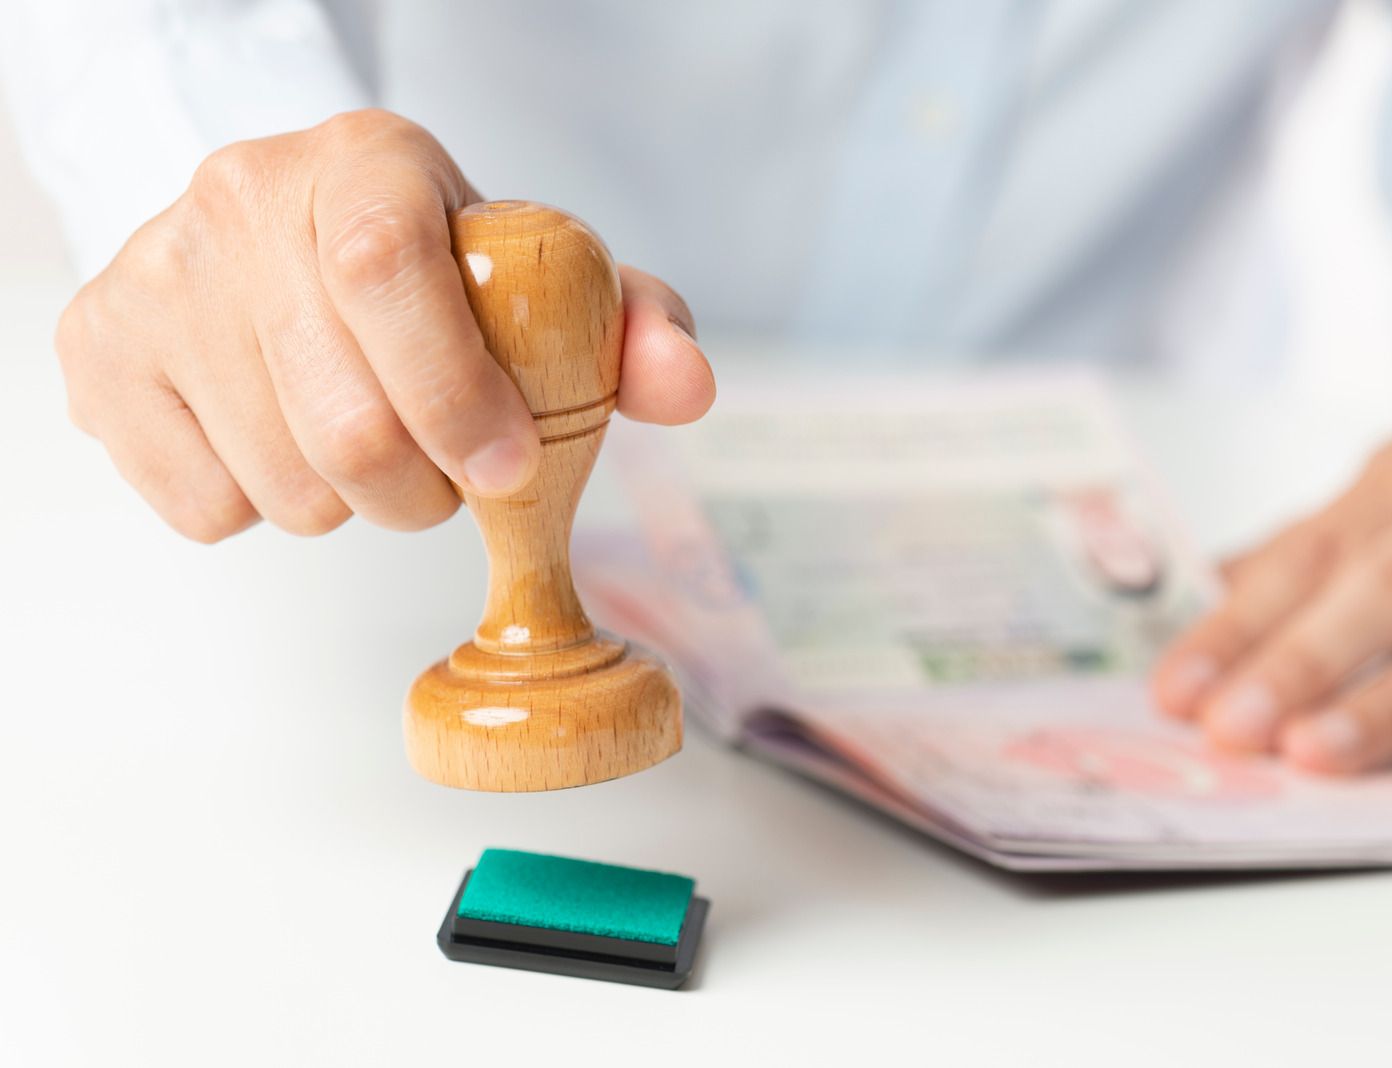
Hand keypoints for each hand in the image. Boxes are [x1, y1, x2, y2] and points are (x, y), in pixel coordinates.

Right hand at [56, 109, 713, 540]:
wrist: (279, 234)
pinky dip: (265, 510)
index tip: (510, 468)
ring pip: (282, 483)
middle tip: (447, 476)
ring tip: (364, 443)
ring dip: (351, 505)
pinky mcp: (97, 351)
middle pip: (342, 418)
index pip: (388, 272)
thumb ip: (625, 325)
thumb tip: (687, 387)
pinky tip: (281, 441)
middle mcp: (240, 200)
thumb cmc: (431, 268)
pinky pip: (205, 508)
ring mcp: (154, 277)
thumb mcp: (534, 275)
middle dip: (424, 491)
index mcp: (365, 162)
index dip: (457, 394)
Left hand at [1152, 432, 1391, 780]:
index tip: (1176, 689)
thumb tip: (1183, 638)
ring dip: (1384, 708)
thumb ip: (1283, 570)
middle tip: (1234, 727)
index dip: (1235, 627)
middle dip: (1301, 663)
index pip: (1306, 555)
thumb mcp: (1372, 515)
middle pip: (1385, 591)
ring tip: (1313, 754)